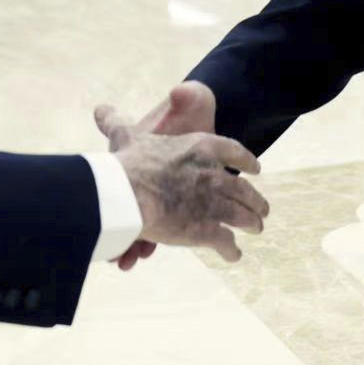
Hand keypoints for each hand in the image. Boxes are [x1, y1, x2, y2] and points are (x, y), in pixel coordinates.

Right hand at [94, 99, 265, 262]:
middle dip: (255, 199)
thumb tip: (100, 109)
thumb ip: (116, 121)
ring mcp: (213, 203)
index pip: (232, 151)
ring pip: (241, 215)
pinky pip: (225, 241)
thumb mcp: (125, 134)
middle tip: (263, 207)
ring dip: (252, 222)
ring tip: (257, 228)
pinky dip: (231, 249)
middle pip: (243, 189)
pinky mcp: (205, 230)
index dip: (245, 160)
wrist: (128, 193)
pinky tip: (234, 255)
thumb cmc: (128, 161)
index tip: (256, 168)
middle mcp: (213, 175)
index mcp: (200, 148)